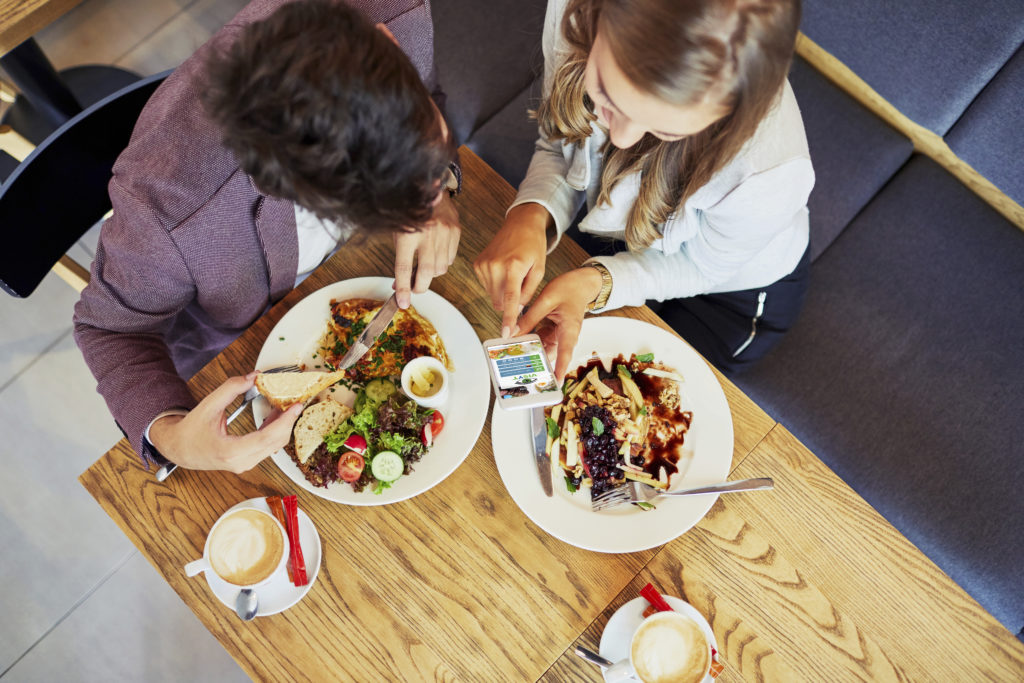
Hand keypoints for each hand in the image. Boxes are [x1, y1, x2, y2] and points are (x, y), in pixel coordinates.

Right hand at [148, 373, 302, 473]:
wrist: (179, 450)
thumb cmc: (190, 431)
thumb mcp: (208, 405)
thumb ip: (231, 389)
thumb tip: (253, 377)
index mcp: (230, 451)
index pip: (266, 437)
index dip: (285, 421)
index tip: (296, 407)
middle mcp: (241, 462)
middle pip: (275, 442)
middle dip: (288, 421)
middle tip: (294, 403)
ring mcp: (245, 465)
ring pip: (274, 446)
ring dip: (282, 426)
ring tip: (285, 406)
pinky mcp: (246, 463)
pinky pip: (267, 448)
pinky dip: (274, 432)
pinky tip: (274, 417)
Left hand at [393, 191, 460, 307]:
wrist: (428, 184)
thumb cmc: (409, 209)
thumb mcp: (398, 230)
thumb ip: (400, 256)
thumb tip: (400, 284)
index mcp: (407, 232)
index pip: (403, 268)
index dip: (402, 289)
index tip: (402, 303)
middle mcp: (427, 233)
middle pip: (426, 273)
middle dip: (419, 287)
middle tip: (414, 290)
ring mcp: (444, 232)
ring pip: (440, 268)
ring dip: (431, 274)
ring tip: (423, 266)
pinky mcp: (455, 231)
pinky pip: (450, 258)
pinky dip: (442, 262)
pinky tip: (435, 254)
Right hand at [473, 203, 552, 337]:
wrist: (520, 224)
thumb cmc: (533, 246)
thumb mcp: (539, 269)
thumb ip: (529, 292)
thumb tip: (517, 309)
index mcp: (513, 266)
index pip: (510, 298)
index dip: (509, 318)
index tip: (506, 333)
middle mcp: (495, 265)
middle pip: (500, 301)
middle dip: (510, 302)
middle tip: (520, 286)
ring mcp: (483, 265)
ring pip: (492, 296)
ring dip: (503, 292)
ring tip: (512, 274)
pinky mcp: (477, 264)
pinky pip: (486, 286)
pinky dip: (496, 284)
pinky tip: (504, 270)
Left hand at [514, 266, 603, 380]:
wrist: (581, 283)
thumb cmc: (570, 289)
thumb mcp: (546, 301)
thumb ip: (529, 318)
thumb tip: (513, 332)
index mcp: (569, 329)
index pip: (565, 353)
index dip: (560, 369)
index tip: (556, 384)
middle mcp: (566, 336)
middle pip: (552, 356)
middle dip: (538, 364)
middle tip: (521, 371)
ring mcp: (560, 335)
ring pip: (544, 349)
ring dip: (532, 353)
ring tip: (515, 357)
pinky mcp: (554, 332)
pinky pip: (542, 341)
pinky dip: (532, 343)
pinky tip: (519, 343)